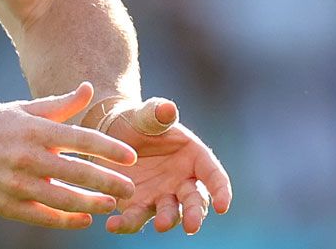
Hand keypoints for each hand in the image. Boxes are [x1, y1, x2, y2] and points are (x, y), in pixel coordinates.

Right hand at [0, 82, 139, 229]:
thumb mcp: (23, 110)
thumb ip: (59, 105)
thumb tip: (88, 88)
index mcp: (33, 130)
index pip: (80, 139)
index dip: (108, 149)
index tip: (131, 158)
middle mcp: (26, 156)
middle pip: (77, 172)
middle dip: (108, 183)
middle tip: (130, 189)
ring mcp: (16, 183)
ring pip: (63, 199)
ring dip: (92, 204)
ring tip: (112, 206)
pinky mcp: (6, 205)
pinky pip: (43, 217)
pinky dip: (67, 220)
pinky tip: (85, 219)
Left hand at [95, 98, 232, 234]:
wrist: (113, 131)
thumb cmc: (139, 120)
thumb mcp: (147, 114)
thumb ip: (158, 113)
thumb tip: (168, 108)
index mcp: (194, 157)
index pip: (214, 176)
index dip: (221, 191)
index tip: (223, 206)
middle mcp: (182, 182)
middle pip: (194, 201)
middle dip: (194, 214)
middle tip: (191, 227)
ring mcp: (162, 196)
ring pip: (168, 213)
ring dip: (165, 220)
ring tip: (159, 225)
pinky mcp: (138, 204)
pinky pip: (135, 218)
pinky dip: (126, 224)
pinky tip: (113, 225)